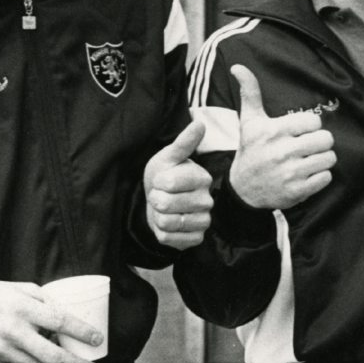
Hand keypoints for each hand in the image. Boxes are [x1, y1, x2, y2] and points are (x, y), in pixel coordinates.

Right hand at [0, 279, 101, 362]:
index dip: (82, 332)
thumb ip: (45, 301)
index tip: (97, 339)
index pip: (60, 322)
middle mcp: (11, 331)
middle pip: (53, 356)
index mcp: (21, 308)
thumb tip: (69, 318)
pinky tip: (37, 359)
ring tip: (62, 360)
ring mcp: (0, 351)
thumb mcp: (20, 288)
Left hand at [144, 120, 212, 249]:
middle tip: (161, 195)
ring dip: (157, 216)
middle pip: (166, 204)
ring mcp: (204, 221)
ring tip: (164, 209)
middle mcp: (207, 200)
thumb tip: (200, 123)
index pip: (169, 183)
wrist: (161, 199)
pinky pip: (169, 239)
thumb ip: (183, 143)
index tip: (161, 180)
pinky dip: (161, 232)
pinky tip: (168, 223)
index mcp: (202, 177)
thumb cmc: (165, 175)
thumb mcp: (168, 157)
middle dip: (155, 199)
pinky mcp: (196, 238)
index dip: (157, 182)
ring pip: (167, 223)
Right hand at [227, 64, 335, 208]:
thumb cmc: (251, 151)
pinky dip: (320, 177)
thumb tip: (238, 67)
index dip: (310, 126)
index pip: (314, 121)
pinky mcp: (297, 191)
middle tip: (308, 146)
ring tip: (308, 160)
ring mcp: (290, 173)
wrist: (243, 190)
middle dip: (319, 142)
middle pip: (326, 139)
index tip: (300, 131)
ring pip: (329, 158)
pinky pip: (326, 177)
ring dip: (321, 159)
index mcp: (273, 132)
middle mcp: (282, 152)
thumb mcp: (249, 121)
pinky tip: (306, 175)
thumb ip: (250, 93)